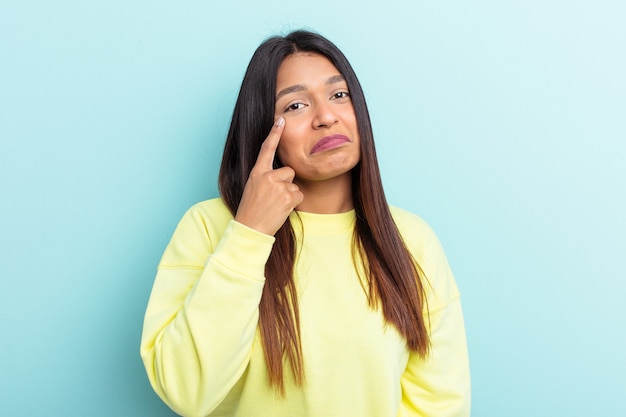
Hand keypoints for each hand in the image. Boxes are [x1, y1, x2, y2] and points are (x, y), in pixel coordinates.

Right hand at [234, 117, 303, 235]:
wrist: (250, 228)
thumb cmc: (252, 210)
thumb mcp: (253, 188)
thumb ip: (266, 178)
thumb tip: (285, 174)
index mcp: (257, 172)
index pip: (266, 149)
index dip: (274, 133)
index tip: (281, 120)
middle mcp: (267, 176)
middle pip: (289, 171)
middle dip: (286, 183)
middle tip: (273, 198)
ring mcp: (278, 186)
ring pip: (294, 185)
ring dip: (289, 196)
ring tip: (275, 205)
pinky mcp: (287, 196)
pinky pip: (299, 195)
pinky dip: (293, 204)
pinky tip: (281, 210)